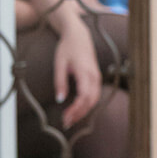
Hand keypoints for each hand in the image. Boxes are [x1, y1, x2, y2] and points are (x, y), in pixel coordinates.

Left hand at [51, 5, 101, 127]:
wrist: (79, 35)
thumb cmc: (68, 47)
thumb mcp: (59, 64)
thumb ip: (60, 82)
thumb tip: (60, 99)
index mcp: (85, 72)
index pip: (84, 97)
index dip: (76, 110)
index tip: (66, 117)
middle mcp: (94, 76)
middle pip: (90, 101)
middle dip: (79, 114)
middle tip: (67, 122)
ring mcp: (97, 77)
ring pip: (94, 99)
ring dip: (84, 111)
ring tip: (72, 118)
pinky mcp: (96, 78)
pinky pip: (95, 95)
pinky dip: (87, 104)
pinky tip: (78, 109)